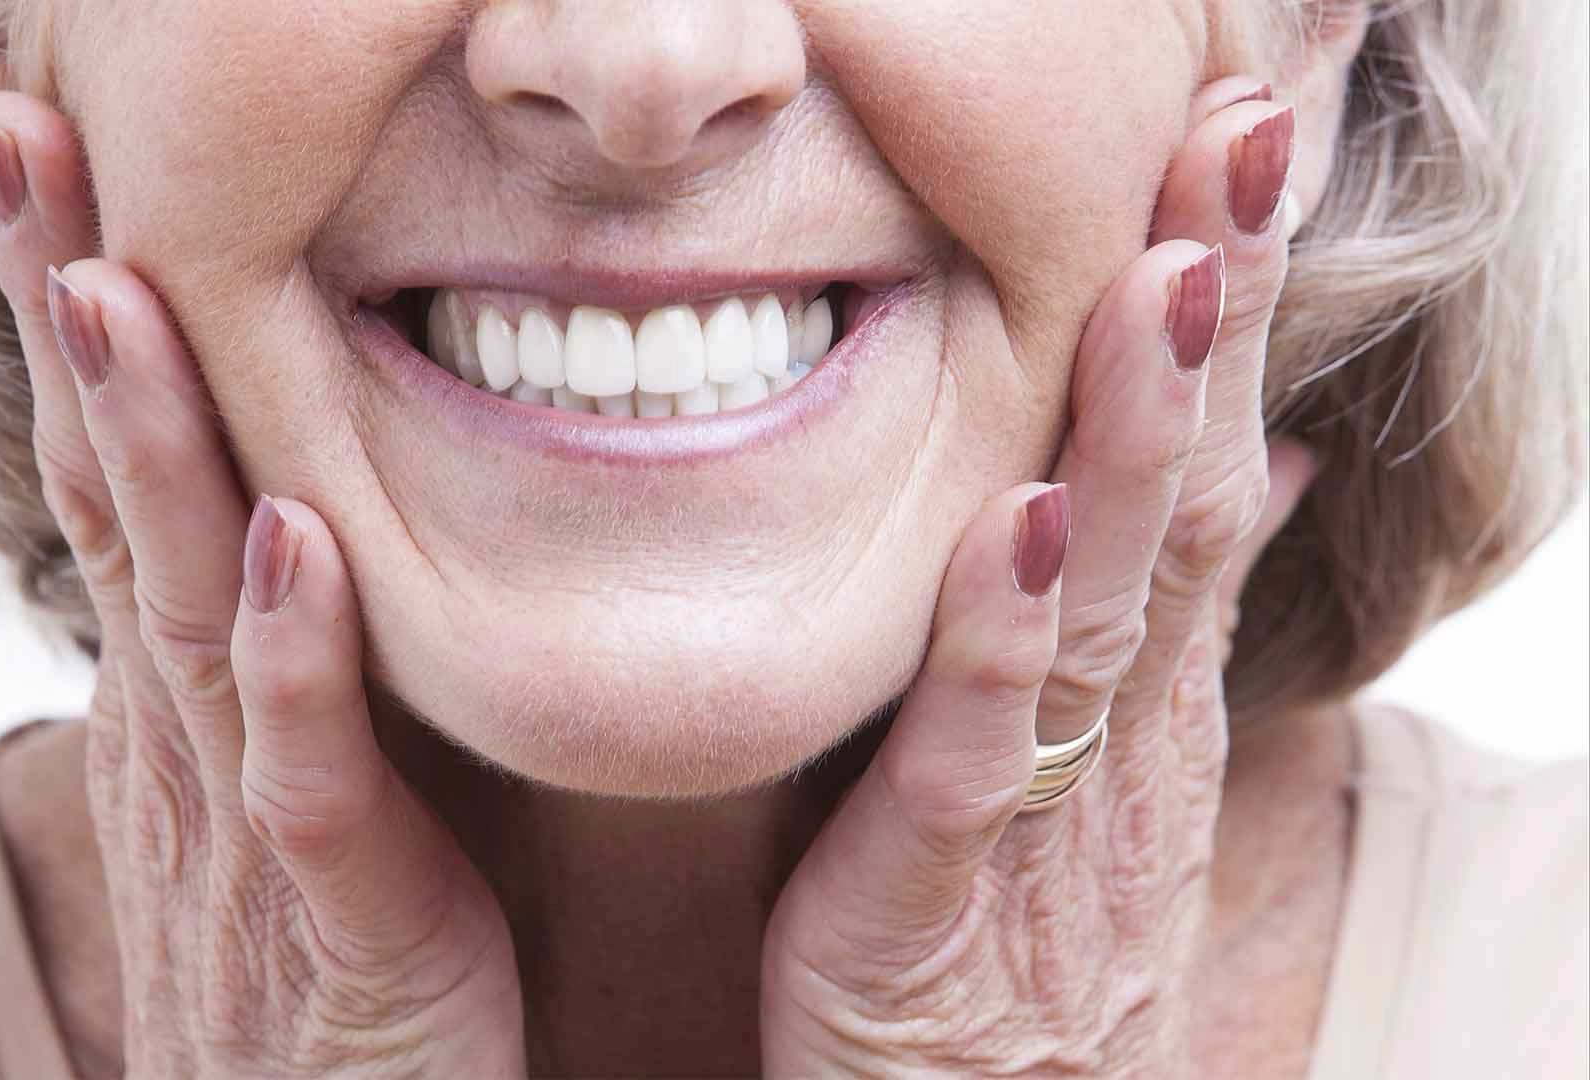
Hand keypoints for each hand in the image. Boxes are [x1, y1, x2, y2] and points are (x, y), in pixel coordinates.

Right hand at [0, 93, 524, 1076]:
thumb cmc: (327, 966)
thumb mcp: (277, 784)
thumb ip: (273, 657)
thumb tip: (274, 516)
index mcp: (184, 697)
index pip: (113, 470)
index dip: (80, 312)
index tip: (55, 155)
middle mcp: (187, 738)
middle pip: (110, 492)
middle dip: (68, 310)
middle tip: (23, 132)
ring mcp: (248, 824)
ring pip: (185, 604)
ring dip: (149, 442)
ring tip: (115, 281)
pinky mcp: (341, 919)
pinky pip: (307, 777)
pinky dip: (294, 658)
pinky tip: (289, 542)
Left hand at [759, 80, 1315, 1076]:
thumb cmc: (1022, 954)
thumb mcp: (1102, 773)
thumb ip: (1157, 617)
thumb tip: (1263, 460)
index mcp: (1143, 693)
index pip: (1204, 465)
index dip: (1231, 306)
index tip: (1246, 139)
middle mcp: (1120, 735)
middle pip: (1183, 498)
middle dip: (1215, 314)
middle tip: (1248, 131)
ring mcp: (1045, 816)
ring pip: (1104, 601)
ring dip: (1142, 433)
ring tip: (1170, 274)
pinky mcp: (939, 903)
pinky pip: (978, 759)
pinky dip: (1001, 639)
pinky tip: (1018, 522)